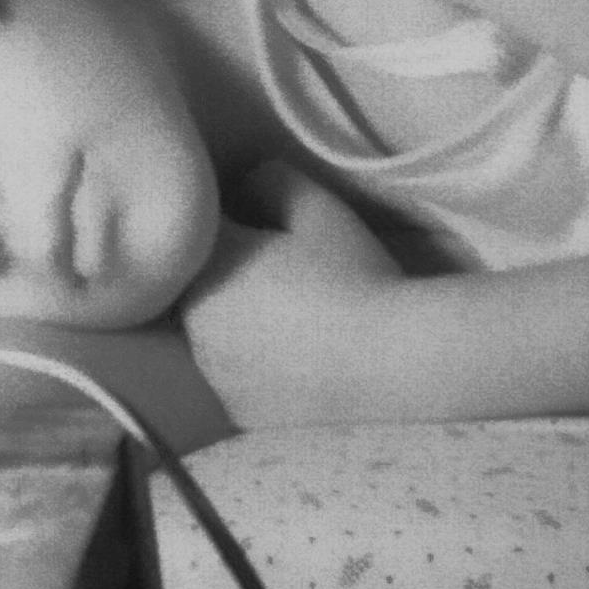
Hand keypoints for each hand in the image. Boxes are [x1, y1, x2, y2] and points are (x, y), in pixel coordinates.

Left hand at [180, 160, 401, 425]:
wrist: (392, 360)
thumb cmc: (357, 276)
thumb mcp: (319, 209)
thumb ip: (272, 181)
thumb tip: (245, 182)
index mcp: (210, 264)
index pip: (203, 234)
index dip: (237, 225)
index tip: (271, 230)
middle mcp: (196, 319)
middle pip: (200, 285)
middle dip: (228, 274)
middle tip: (284, 274)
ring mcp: (211, 370)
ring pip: (210, 332)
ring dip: (233, 321)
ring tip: (290, 318)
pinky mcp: (233, 408)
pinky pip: (230, 375)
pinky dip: (249, 364)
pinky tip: (292, 358)